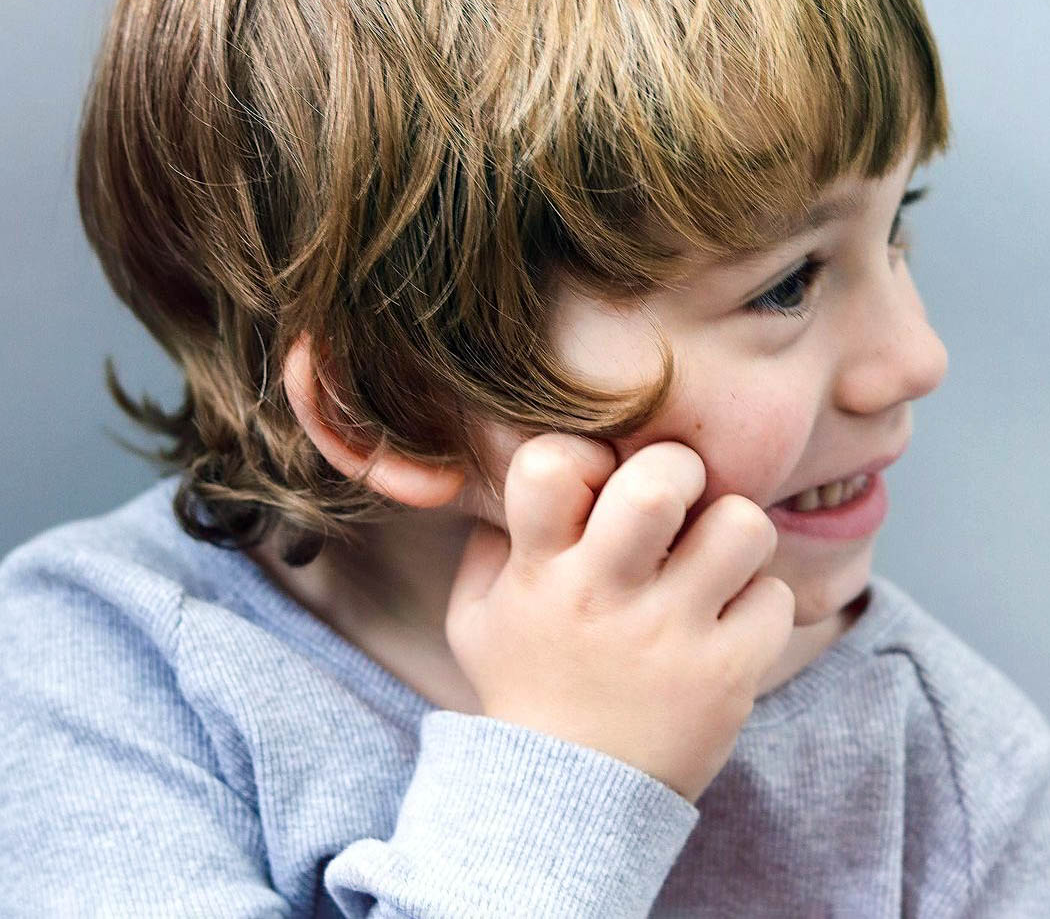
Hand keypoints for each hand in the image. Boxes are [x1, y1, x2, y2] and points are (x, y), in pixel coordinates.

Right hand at [445, 433, 794, 803]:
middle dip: (679, 470)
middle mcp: (604, 596)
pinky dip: (759, 601)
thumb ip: (492, 541)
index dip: (582, 454)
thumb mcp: (476, 616)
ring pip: (741, 526)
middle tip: (679, 500)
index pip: (551, 464)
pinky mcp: (727, 675)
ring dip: (734, 530)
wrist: (569, 804)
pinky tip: (729, 618)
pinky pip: (775, 597)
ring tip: (715, 556)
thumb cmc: (526, 689)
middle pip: (660, 481)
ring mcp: (670, 636)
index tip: (597, 483)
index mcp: (540, 571)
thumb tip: (537, 476)